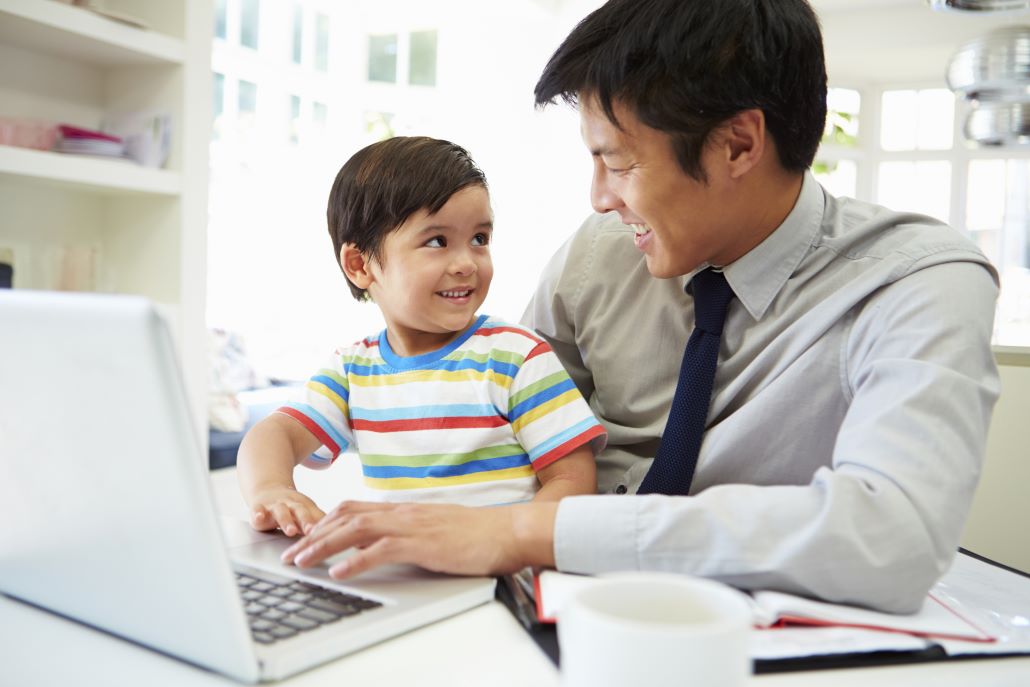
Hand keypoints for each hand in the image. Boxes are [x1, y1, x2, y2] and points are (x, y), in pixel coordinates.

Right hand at [249, 486, 325, 536]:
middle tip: (312, 531)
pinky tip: (258, 518)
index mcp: (306, 507)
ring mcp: (274, 506)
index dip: (322, 524)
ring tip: (290, 531)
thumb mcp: (307, 511)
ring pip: (281, 512)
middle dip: (306, 522)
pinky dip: (257, 514)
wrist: (268, 490)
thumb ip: (320, 520)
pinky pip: (256, 510)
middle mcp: (291, 505)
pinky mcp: (258, 508)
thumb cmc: (292, 506)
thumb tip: (342, 533)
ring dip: (286, 521)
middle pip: (301, 512)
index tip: (330, 532)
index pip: (316, 516)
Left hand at [281, 500, 558, 579]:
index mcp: (405, 510)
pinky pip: (381, 550)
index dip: (325, 521)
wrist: (508, 531)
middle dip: (312, 535)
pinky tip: (339, 573)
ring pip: (355, 530)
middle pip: (345, 517)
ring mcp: (411, 526)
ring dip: (323, 546)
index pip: (354, 508)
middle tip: (290, 553)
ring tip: (301, 561)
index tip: (305, 535)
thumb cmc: (478, 534)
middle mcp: (402, 513)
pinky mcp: (423, 544)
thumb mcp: (435, 530)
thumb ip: (408, 533)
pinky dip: (355, 562)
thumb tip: (383, 545)